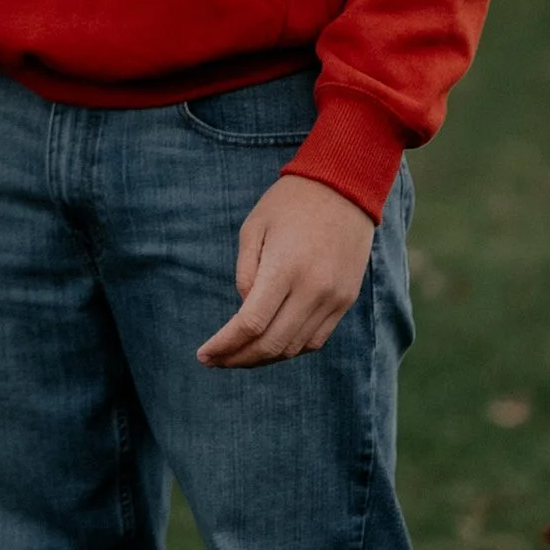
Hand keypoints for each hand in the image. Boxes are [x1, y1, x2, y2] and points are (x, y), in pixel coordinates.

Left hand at [196, 174, 376, 368]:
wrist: (344, 188)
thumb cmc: (288, 204)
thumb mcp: (253, 228)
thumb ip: (245, 274)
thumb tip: (244, 312)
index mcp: (284, 269)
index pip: (250, 324)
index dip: (224, 345)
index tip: (203, 354)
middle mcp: (312, 290)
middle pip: (272, 344)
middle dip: (239, 358)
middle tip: (214, 361)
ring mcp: (333, 299)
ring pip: (295, 347)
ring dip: (264, 358)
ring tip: (237, 356)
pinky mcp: (346, 300)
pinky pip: (317, 339)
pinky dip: (291, 348)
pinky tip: (269, 344)